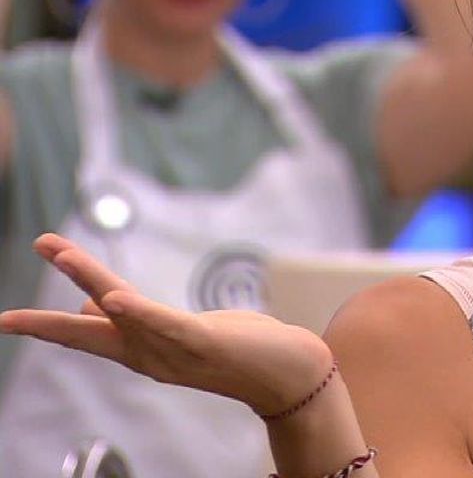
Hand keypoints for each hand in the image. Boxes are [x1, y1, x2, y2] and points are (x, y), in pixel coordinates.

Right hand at [0, 234, 333, 416]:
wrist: (290, 373)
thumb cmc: (237, 348)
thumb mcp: (180, 332)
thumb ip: (137, 321)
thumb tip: (94, 306)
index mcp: (143, 349)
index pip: (86, 335)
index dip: (48, 325)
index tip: (7, 320)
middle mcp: (152, 354)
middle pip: (92, 334)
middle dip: (47, 322)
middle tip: (4, 319)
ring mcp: (177, 349)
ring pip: (126, 312)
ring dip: (93, 282)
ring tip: (62, 253)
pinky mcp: (206, 339)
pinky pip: (167, 323)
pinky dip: (139, 312)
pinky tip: (115, 299)